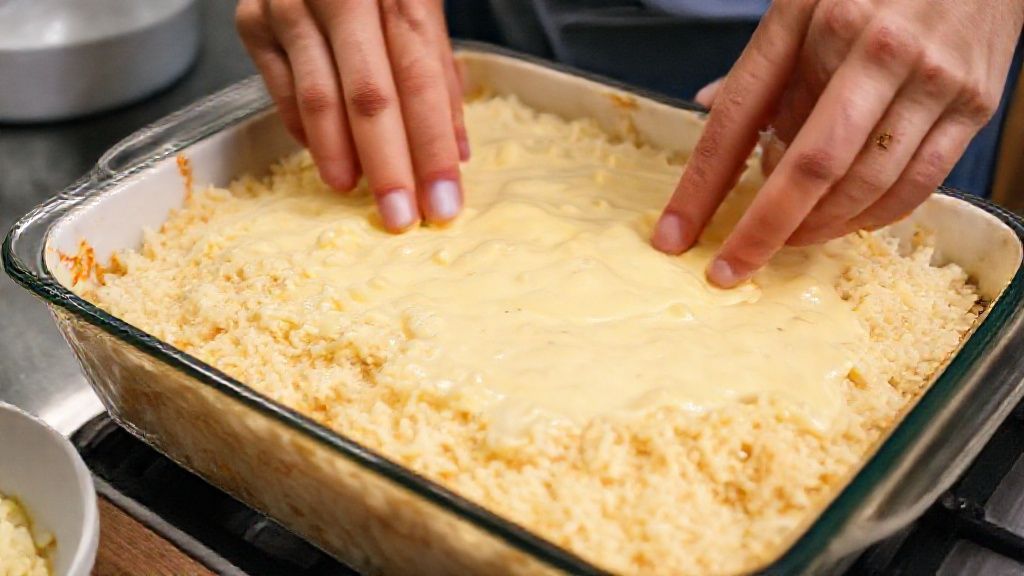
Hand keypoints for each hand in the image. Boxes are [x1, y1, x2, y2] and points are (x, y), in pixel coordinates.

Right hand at [235, 0, 468, 231]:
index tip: (444, 201)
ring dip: (340, 156)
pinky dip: (305, 129)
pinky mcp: (252, 19)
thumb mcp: (420, 1)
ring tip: (357, 194)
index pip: (422, 79)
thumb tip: (456, 150)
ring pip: (319, 97)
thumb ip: (438, 69)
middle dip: (390, 167)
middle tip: (402, 219)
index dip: (433, 146)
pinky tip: (327, 156)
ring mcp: (290, 3)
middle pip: (370, 95)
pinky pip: (280, 89)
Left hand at [652, 0, 1023, 286]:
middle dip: (763, 230)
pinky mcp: (973, 104)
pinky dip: (872, 217)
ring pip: (864, 184)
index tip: (674, 236)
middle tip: (731, 267)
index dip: (701, 187)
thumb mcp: (805, 2)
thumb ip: (763, 63)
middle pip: (809, 166)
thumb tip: (706, 102)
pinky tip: (843, 221)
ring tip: (789, 235)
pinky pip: (918, 185)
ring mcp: (929, 78)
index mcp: (813, 19)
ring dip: (817, 226)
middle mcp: (874, 48)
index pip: (738, 118)